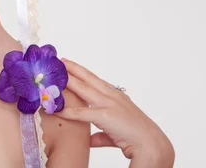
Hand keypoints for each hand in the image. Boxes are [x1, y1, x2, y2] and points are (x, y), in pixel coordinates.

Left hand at [54, 58, 174, 166]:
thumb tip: (90, 139)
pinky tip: (56, 109)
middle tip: (59, 61)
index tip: (70, 65)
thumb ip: (101, 134)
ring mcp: (109, 104)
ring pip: (83, 89)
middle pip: (88, 78)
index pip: (95, 80)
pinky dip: (67, 111)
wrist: (151, 144)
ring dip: (67, 81)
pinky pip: (81, 113)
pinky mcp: (105, 115)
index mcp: (116, 96)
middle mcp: (112, 96)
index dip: (82, 72)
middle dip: (73, 69)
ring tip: (54, 75)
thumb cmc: (136, 137)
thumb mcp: (115, 132)